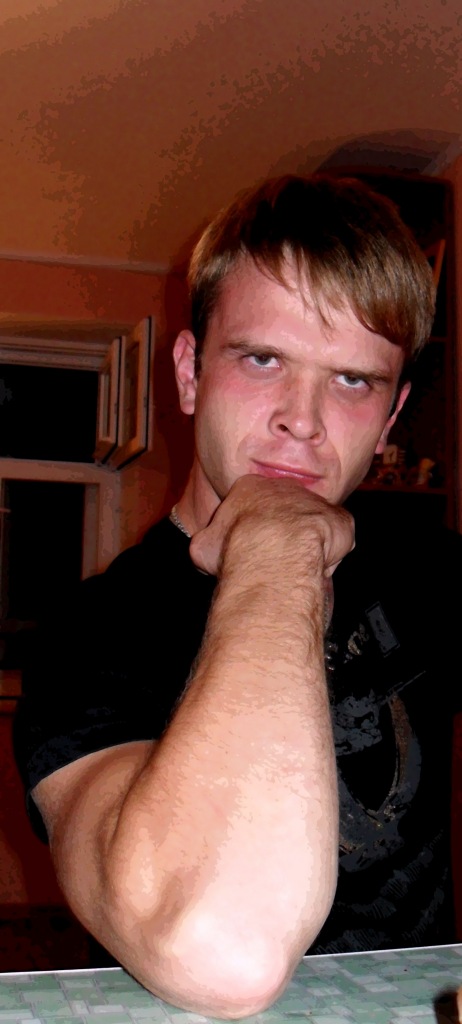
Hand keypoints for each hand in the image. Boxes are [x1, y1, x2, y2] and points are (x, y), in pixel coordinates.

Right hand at [189, 475, 353, 578]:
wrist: (274, 550)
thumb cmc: (235, 547)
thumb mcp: (203, 548)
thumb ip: (209, 545)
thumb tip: (207, 552)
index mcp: (249, 487)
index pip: (250, 507)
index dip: (250, 533)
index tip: (249, 552)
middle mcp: (284, 486)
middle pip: (283, 513)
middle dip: (281, 536)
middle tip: (274, 562)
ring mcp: (314, 500)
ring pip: (310, 527)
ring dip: (306, 547)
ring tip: (295, 569)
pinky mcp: (338, 517)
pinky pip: (335, 539)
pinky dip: (329, 555)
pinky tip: (315, 568)